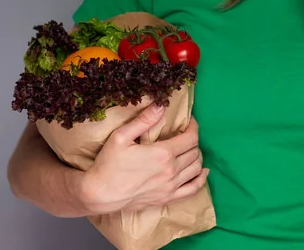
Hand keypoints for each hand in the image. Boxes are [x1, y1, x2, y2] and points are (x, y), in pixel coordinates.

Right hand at [80, 103, 207, 213]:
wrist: (100, 194)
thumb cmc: (109, 163)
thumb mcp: (121, 136)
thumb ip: (144, 120)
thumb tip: (162, 104)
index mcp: (163, 153)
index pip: (190, 138)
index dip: (193, 127)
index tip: (189, 121)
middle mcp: (171, 171)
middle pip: (195, 152)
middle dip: (193, 140)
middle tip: (185, 133)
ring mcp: (171, 187)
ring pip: (196, 168)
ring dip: (197, 156)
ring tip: (189, 148)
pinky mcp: (167, 198)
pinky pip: (192, 189)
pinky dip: (201, 179)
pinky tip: (202, 171)